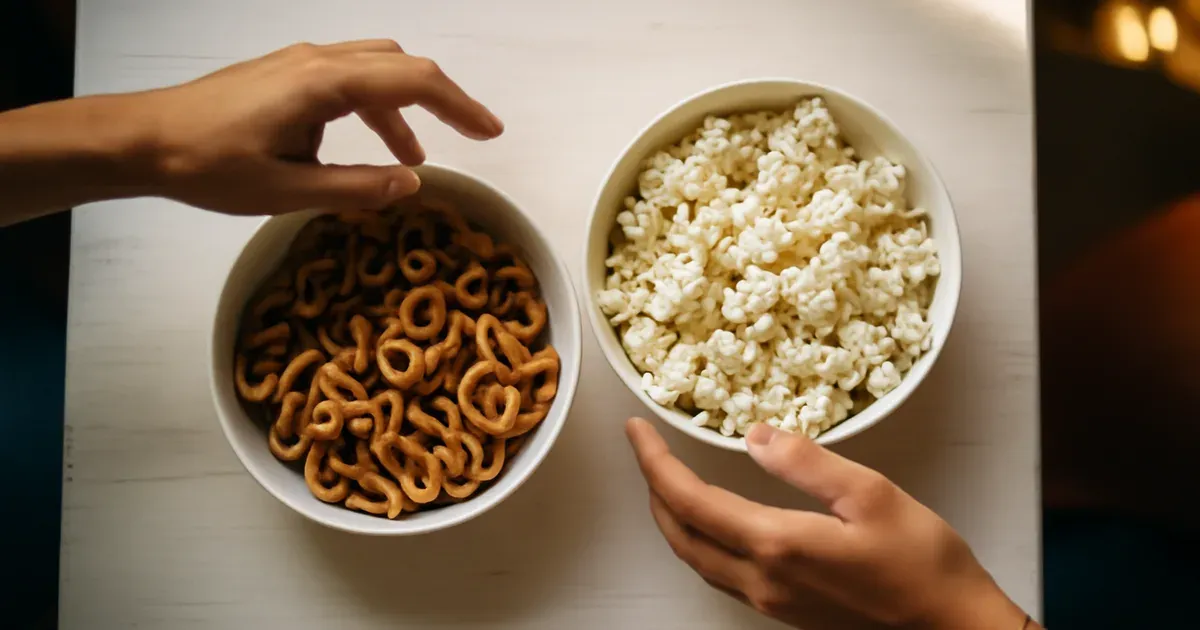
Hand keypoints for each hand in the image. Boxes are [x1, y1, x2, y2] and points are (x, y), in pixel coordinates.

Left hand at [0, 39, 502, 223]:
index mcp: (323, 84)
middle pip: (401, 66)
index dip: (460, 106)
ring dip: (404, 109)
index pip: (412, 81)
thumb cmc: (207, 166)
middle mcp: (317, 61)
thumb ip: (355, 188)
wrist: (142, 140)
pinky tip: (364, 149)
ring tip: (416, 159)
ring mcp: (299, 64)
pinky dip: (372, 109)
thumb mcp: (286, 190)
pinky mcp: (285, 75)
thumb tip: (414, 184)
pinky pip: (347, 81)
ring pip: (374, 70)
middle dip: (444, 100)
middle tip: (477, 136)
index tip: (490, 134)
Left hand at [626, 418, 1033, 629]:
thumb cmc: (922, 561)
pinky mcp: (785, 611)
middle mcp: (763, 581)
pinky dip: (701, 540)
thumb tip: (756, 435)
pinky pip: (721, 574)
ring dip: (673, 518)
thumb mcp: (870, 494)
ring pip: (697, 560)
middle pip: (680, 536)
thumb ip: (806, 462)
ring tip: (669, 479)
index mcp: (778, 545)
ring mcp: (771, 602)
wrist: (951, 624)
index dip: (654, 463)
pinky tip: (712, 520)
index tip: (637, 431)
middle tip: (647, 450)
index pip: (690, 501)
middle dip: (654, 490)